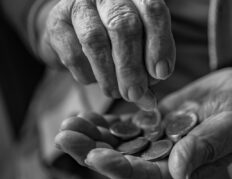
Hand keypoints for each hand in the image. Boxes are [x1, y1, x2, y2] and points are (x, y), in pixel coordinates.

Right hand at [36, 0, 175, 108]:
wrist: (74, 30)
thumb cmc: (115, 41)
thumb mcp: (139, 51)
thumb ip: (147, 72)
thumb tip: (150, 104)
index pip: (153, 11)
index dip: (159, 43)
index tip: (161, 73)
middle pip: (124, 27)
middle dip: (132, 67)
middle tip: (135, 93)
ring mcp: (81, 5)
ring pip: (96, 40)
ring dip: (108, 75)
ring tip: (116, 94)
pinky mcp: (57, 22)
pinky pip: (72, 53)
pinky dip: (87, 74)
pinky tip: (94, 81)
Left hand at [55, 67, 231, 178]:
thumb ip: (206, 147)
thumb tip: (178, 170)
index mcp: (186, 168)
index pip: (147, 175)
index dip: (120, 168)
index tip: (96, 155)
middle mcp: (168, 158)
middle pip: (124, 160)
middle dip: (93, 151)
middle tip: (65, 137)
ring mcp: (160, 139)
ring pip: (120, 143)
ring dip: (93, 136)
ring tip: (68, 125)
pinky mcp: (157, 121)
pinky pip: (127, 125)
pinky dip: (106, 122)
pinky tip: (86, 115)